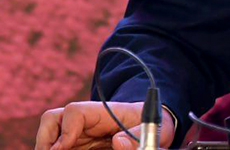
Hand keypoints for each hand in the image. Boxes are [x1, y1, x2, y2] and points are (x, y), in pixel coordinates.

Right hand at [35, 100, 175, 149]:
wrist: (154, 130)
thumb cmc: (154, 127)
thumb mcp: (155, 132)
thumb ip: (139, 138)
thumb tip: (118, 141)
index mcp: (104, 113)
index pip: (74, 111)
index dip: (65, 129)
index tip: (64, 147)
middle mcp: (86, 121)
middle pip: (52, 121)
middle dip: (46, 141)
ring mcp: (79, 134)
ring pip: (50, 136)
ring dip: (48, 147)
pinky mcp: (78, 145)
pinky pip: (59, 147)